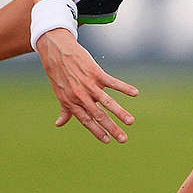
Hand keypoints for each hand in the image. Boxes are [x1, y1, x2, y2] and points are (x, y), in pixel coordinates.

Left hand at [34, 28, 138, 142]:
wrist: (57, 52)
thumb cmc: (59, 74)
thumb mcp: (60, 94)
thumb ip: (65, 110)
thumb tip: (59, 124)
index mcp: (72, 103)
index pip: (87, 121)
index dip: (97, 131)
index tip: (108, 141)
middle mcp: (80, 96)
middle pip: (99, 115)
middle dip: (112, 128)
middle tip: (123, 139)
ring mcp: (89, 84)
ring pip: (107, 102)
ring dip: (120, 112)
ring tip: (130, 122)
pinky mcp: (95, 72)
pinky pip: (112, 82)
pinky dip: (124, 87)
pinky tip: (135, 93)